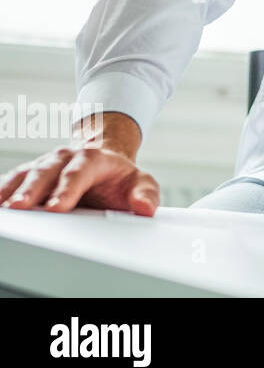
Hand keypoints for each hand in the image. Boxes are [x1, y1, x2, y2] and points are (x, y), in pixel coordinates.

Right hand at [0, 112, 158, 215]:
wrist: (106, 160)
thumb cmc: (120, 177)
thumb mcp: (140, 183)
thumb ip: (145, 194)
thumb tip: (145, 208)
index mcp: (93, 158)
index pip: (79, 172)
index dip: (67, 189)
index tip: (57, 208)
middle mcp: (65, 158)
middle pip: (46, 172)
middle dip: (33, 190)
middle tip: (22, 208)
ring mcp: (45, 165)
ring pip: (25, 175)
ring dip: (12, 191)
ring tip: (5, 209)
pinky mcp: (30, 175)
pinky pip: (13, 181)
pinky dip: (3, 191)